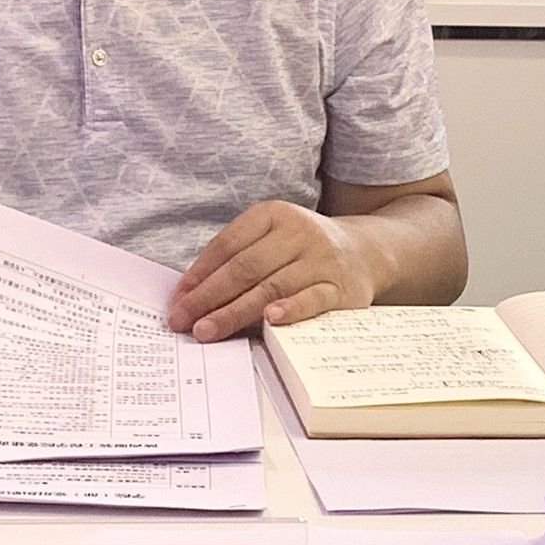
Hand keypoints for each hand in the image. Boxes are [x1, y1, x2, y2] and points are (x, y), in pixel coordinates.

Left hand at [168, 200, 378, 342]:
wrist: (367, 250)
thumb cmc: (304, 250)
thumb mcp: (273, 238)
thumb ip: (238, 257)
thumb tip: (190, 293)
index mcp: (273, 214)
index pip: (227, 245)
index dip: (198, 273)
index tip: (177, 299)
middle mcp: (298, 233)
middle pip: (244, 267)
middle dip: (208, 297)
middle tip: (181, 320)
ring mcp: (321, 259)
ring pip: (271, 287)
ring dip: (234, 311)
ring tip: (206, 330)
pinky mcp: (342, 287)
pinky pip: (312, 299)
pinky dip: (291, 309)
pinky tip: (269, 321)